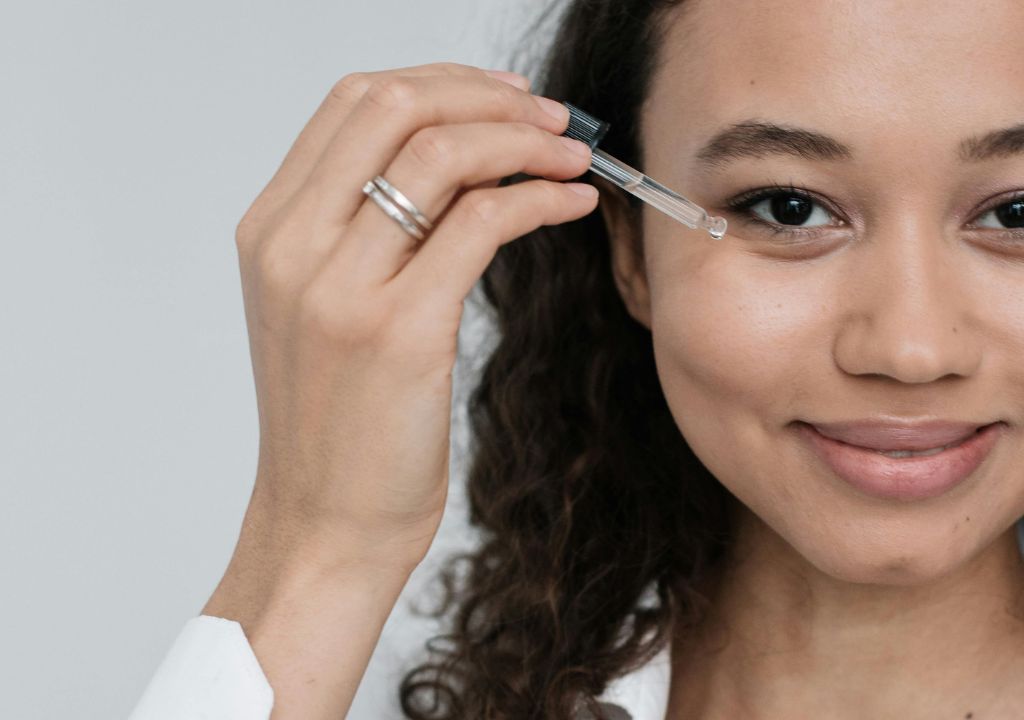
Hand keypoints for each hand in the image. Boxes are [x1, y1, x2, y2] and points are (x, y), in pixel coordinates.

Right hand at [232, 62, 596, 576]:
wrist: (324, 524)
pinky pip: (482, 223)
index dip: (439, 81)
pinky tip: (572, 203)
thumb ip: (364, 231)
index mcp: (270, 232)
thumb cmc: (338, 423)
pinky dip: (540, 198)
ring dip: (524, 140)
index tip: (501, 96)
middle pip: (394, 107)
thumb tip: (455, 160)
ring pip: (441, 156)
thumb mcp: (325, 310)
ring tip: (573, 155)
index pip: (351, 102)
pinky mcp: (398, 331)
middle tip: (548, 116)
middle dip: (486, 96)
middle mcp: (291, 246)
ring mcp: (339, 288)